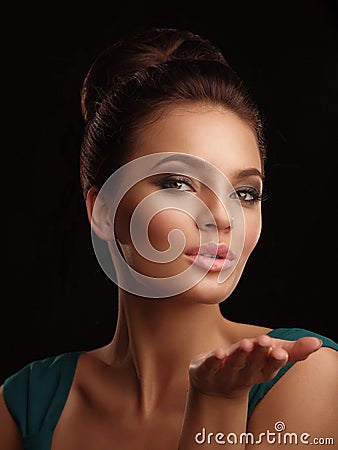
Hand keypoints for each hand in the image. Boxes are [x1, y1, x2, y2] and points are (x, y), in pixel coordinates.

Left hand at [189, 334, 321, 398]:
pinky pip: (209, 367)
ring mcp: (224, 375)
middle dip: (259, 354)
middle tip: (266, 342)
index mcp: (260, 372)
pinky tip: (218, 353)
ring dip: (240, 356)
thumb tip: (317, 343)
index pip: (270, 367)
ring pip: (233, 366)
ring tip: (246, 344)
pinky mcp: (205, 371)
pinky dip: (214, 361)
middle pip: (252, 365)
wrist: (214, 385)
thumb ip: (293, 350)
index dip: (275, 360)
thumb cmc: (247, 365)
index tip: (281, 352)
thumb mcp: (269, 356)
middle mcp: (243, 376)